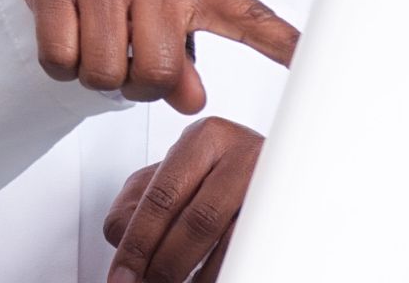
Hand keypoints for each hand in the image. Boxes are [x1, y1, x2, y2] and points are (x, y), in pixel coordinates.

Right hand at [0, 0, 296, 111]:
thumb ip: (186, 50)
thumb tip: (191, 102)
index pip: (248, 17)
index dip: (283, 46)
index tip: (313, 66)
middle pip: (157, 73)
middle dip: (140, 85)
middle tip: (129, 63)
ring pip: (104, 73)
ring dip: (98, 77)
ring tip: (97, 46)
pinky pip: (60, 60)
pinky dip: (62, 66)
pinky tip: (68, 40)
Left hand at [103, 117, 261, 282]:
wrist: (268, 172)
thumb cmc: (212, 176)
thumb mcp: (167, 177)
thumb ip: (135, 205)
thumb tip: (123, 246)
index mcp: (205, 139)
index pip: (163, 196)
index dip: (139, 241)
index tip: (123, 274)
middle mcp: (242, 156)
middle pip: (198, 221)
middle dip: (167, 264)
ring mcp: (271, 187)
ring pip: (230, 244)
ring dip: (197, 276)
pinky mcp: (286, 213)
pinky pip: (252, 253)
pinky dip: (224, 273)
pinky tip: (208, 279)